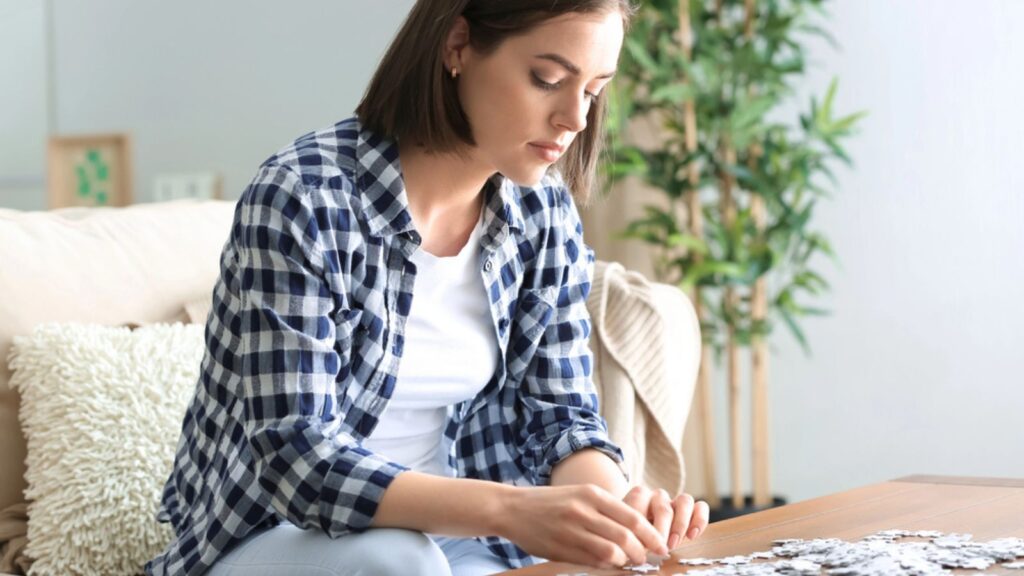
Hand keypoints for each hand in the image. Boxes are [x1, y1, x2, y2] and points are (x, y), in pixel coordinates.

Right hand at [497, 484, 668, 568]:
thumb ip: (606, 509)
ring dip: (624, 562)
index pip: (632, 518)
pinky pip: (592, 562)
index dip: (651, 535)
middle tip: (645, 559)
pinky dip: (605, 566)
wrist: (513, 508)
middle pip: (625, 538)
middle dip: (641, 553)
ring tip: (627, 563)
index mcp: (592, 494)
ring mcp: (571, 531)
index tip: (661, 546)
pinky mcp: (560, 548)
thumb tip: (638, 528)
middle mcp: (583, 511)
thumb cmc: (552, 502)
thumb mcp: (580, 494)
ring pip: (610, 553)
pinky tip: (608, 565)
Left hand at [622, 485, 709, 549]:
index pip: (639, 499)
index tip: (639, 542)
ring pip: (685, 500)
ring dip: (681, 525)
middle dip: (662, 531)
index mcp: (639, 496)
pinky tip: (691, 536)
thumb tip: (639, 544)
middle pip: (664, 508)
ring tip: (673, 543)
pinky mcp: (692, 509)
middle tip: (659, 548)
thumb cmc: (633, 532)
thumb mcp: (628, 531)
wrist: (642, 532)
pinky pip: (701, 507)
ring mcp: (676, 501)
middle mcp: (658, 495)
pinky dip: (699, 520)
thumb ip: (632, 532)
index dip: (639, 523)